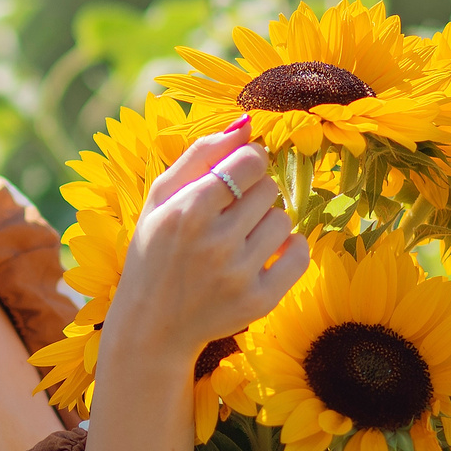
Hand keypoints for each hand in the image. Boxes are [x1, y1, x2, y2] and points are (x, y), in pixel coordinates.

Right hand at [109, 114, 306, 359]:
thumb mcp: (160, 199)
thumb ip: (199, 155)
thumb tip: (246, 123)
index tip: (237, 175)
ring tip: (238, 241)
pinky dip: (288, 250)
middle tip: (229, 216)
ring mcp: (239, 274)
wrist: (151, 327)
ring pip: (283, 220)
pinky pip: (299, 255)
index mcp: (187, 210)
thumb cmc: (154, 253)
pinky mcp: (259, 301)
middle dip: (252, 195)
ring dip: (265, 224)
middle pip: (268, 188)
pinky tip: (263, 255)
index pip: (250, 160)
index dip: (248, 162)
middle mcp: (214, 242)